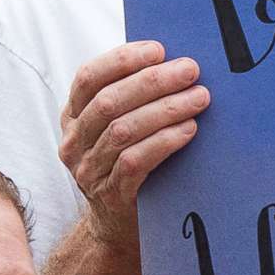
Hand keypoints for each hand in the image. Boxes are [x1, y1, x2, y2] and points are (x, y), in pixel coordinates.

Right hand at [57, 42, 205, 250]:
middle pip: (109, 102)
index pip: (88, 78)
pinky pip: (134, 162)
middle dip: (153, 81)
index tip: (159, 49)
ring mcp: (88, 170)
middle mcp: (74, 141)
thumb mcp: (123, 126)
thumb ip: (136, 97)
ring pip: (123, 130)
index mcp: (74, 116)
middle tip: (191, 70)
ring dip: (165, 109)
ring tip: (200, 98)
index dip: (121, 60)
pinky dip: (164, 141)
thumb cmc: (131, 159)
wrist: (120, 224)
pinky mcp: (111, 194)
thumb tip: (177, 59)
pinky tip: (189, 130)